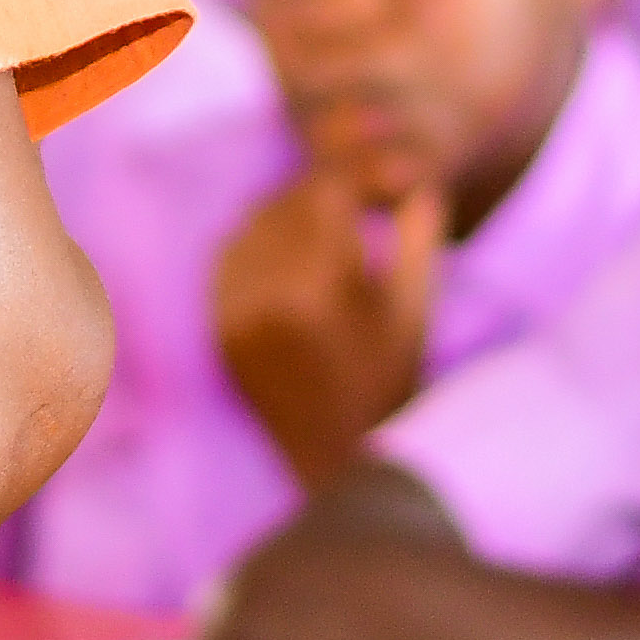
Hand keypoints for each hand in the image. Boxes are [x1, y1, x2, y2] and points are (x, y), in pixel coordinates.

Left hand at [211, 173, 443, 490]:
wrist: (334, 465)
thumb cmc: (388, 391)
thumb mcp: (413, 314)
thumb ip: (419, 240)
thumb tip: (420, 183)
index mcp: (319, 285)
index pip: (329, 189)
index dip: (362, 174)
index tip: (393, 178)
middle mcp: (266, 291)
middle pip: (289, 199)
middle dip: (332, 191)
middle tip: (369, 197)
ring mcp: (234, 309)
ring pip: (255, 221)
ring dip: (295, 211)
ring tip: (336, 226)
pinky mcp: (219, 327)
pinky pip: (230, 256)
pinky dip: (259, 242)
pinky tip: (292, 252)